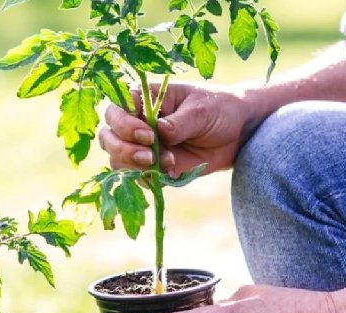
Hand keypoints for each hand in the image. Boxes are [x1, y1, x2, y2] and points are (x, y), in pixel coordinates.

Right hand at [98, 83, 257, 176]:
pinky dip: (149, 179)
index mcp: (144, 99)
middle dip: (124, 149)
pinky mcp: (152, 167)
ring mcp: (142, 147)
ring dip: (135, 166)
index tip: (148, 135)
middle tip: (150, 156)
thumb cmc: (218, 109)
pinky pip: (137, 178)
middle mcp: (136, 123)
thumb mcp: (202, 110)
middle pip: (108, 137)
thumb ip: (179, 122)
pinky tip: (172, 172)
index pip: (115, 110)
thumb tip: (159, 132)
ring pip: (117, 160)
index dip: (124, 125)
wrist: (237, 132)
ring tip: (166, 163)